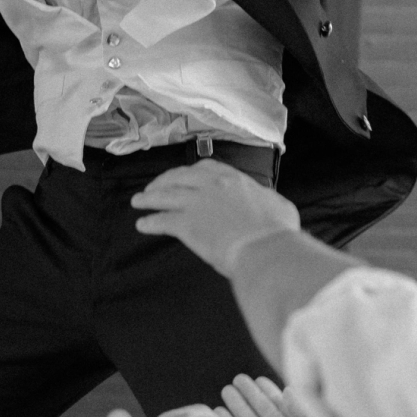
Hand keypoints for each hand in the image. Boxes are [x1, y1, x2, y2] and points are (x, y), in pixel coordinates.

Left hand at [131, 161, 300, 275]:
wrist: (265, 248)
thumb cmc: (278, 231)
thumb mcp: (279, 206)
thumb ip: (265, 201)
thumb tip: (268, 205)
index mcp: (233, 178)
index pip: (204, 168)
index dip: (188, 172)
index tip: (181, 177)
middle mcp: (211, 185)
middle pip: (178, 178)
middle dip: (162, 182)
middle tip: (151, 188)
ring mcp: (196, 203)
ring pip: (164, 196)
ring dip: (148, 198)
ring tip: (137, 202)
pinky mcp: (185, 224)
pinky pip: (162, 220)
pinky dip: (150, 222)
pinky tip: (143, 225)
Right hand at [217, 375, 354, 416]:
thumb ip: (303, 412)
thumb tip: (288, 390)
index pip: (279, 408)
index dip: (267, 393)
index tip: (256, 379)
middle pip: (262, 415)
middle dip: (249, 398)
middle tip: (235, 380)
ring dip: (238, 410)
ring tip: (226, 392)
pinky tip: (222, 416)